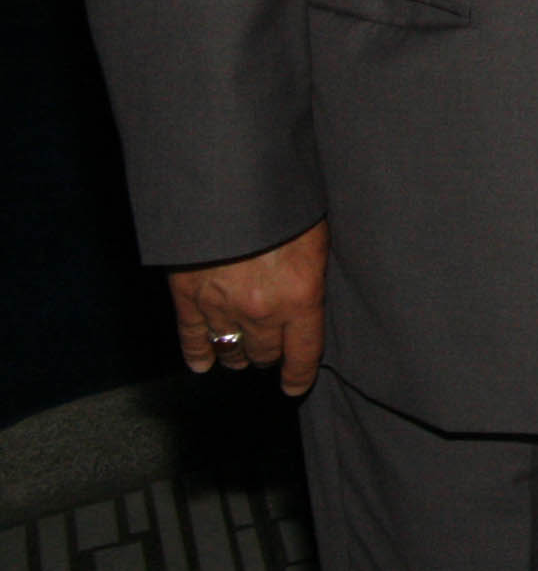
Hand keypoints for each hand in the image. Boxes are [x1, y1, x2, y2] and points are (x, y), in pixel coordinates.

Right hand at [169, 220, 328, 396]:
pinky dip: (196, 353)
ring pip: (231, 348)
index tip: (294, 386)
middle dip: (269, 354)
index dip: (298, 374)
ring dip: (237, 354)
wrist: (232, 185)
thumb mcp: (317, 239)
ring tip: (241, 355)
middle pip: (265, 352)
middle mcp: (262, 311)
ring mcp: (221, 307)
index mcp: (301, 298)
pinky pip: (192, 337)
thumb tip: (312, 293)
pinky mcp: (188, 296)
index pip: (304, 353)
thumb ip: (312, 273)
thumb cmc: (285, 204)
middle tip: (270, 351)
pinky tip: (201, 364)